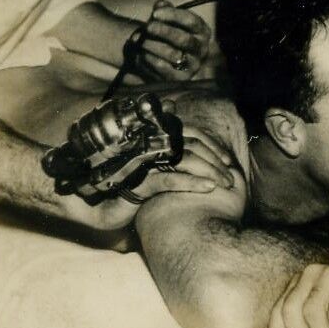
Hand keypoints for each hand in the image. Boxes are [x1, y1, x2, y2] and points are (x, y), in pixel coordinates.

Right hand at [66, 124, 237, 229]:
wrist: (98, 205)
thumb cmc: (128, 185)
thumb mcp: (152, 167)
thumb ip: (170, 148)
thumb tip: (182, 121)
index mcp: (154, 138)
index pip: (190, 134)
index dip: (211, 145)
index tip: (227, 160)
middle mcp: (149, 146)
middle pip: (192, 146)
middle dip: (215, 161)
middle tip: (230, 178)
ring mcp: (143, 163)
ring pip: (185, 161)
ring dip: (209, 172)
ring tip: (224, 184)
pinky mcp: (138, 181)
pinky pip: (169, 179)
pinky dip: (192, 183)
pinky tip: (208, 189)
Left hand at [130, 1, 211, 81]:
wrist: (161, 59)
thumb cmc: (164, 34)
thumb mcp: (166, 19)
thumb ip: (163, 9)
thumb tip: (160, 5)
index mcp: (202, 31)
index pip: (191, 21)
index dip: (173, 15)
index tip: (155, 13)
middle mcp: (201, 49)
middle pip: (184, 40)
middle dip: (163, 32)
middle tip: (148, 27)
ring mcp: (193, 66)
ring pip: (172, 55)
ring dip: (151, 45)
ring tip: (138, 40)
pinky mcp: (180, 79)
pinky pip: (163, 69)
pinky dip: (148, 59)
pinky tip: (139, 53)